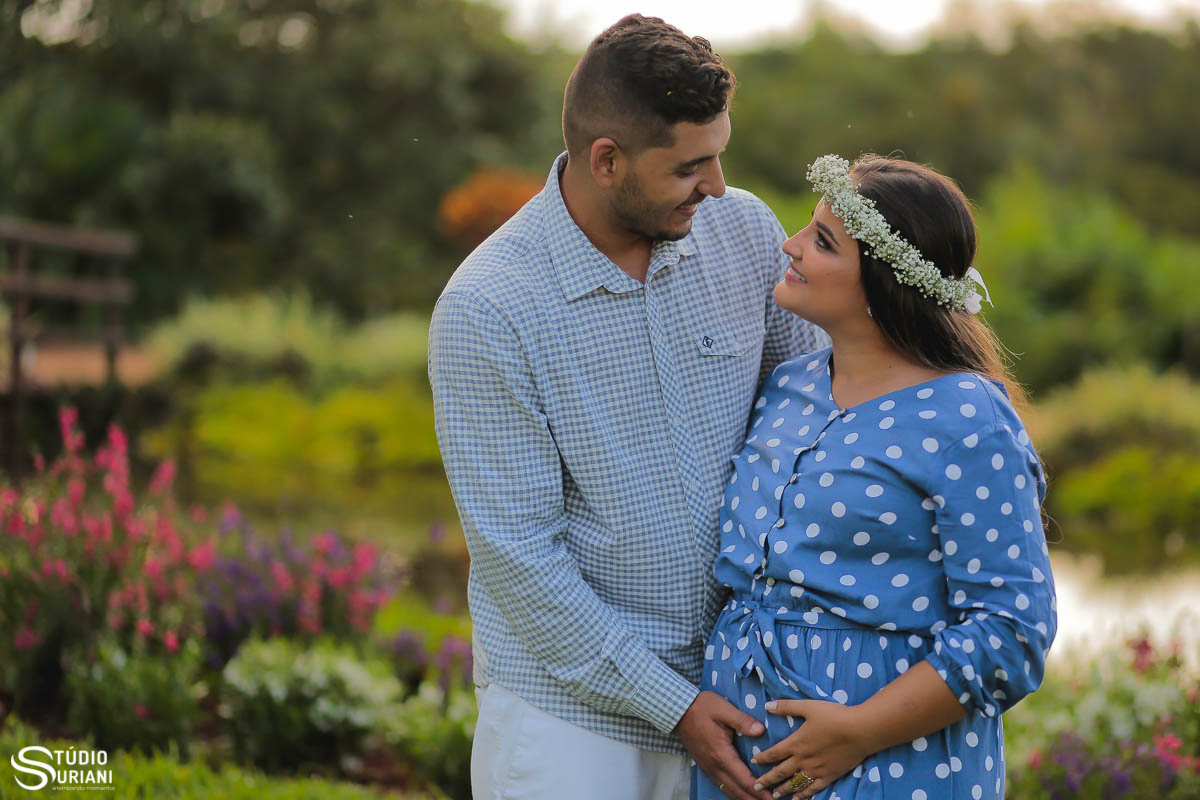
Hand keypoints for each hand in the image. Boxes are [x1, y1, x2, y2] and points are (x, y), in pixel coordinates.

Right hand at [675, 691, 773, 799]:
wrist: (678, 710)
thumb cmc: (702, 707)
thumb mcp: (723, 709)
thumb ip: (742, 721)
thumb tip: (760, 731)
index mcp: (721, 754)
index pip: (744, 780)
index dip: (760, 791)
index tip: (774, 796)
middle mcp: (714, 766)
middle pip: (738, 791)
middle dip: (755, 799)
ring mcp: (709, 768)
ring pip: (729, 791)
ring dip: (745, 798)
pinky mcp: (705, 766)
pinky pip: (722, 786)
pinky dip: (734, 793)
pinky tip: (742, 794)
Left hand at [750, 699, 871, 798]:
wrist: (860, 730)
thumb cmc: (834, 716)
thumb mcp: (808, 706)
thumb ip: (786, 707)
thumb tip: (767, 705)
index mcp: (796, 743)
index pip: (774, 753)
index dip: (762, 758)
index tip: (753, 762)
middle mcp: (803, 759)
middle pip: (781, 772)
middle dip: (767, 780)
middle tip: (756, 786)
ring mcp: (817, 770)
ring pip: (795, 783)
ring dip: (783, 790)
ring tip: (774, 796)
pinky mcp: (830, 776)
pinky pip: (814, 789)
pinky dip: (804, 795)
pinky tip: (798, 799)